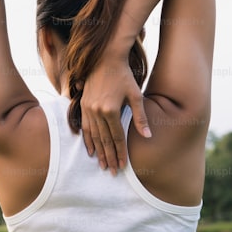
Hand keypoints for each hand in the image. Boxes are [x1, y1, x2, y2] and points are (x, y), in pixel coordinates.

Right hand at [80, 50, 151, 175]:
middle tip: (111, 171)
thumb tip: (147, 136)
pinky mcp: (83, 105)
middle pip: (104, 140)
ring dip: (98, 152)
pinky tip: (90, 150)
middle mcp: (97, 111)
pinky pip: (85, 127)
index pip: (117, 137)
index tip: (123, 166)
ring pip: (93, 136)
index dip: (120, 152)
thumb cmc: (124, 76)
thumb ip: (140, 118)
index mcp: (111, 110)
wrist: (105, 59)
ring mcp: (88, 108)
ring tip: (102, 165)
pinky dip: (87, 140)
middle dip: (109, 157)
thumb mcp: (136, 95)